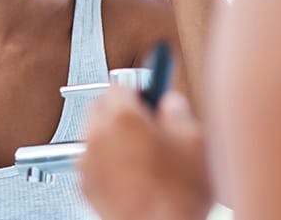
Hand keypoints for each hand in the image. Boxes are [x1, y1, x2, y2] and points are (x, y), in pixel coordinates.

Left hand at [79, 88, 211, 219]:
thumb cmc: (179, 195)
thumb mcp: (196, 142)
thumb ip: (179, 112)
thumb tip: (169, 104)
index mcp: (124, 116)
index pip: (119, 85)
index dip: (136, 91)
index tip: (147, 98)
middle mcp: (99, 134)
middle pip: (100, 106)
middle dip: (118, 110)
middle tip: (143, 125)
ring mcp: (88, 160)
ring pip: (94, 134)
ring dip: (111, 137)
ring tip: (140, 156)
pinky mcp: (85, 185)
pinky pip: (91, 162)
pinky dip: (105, 163)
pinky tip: (130, 176)